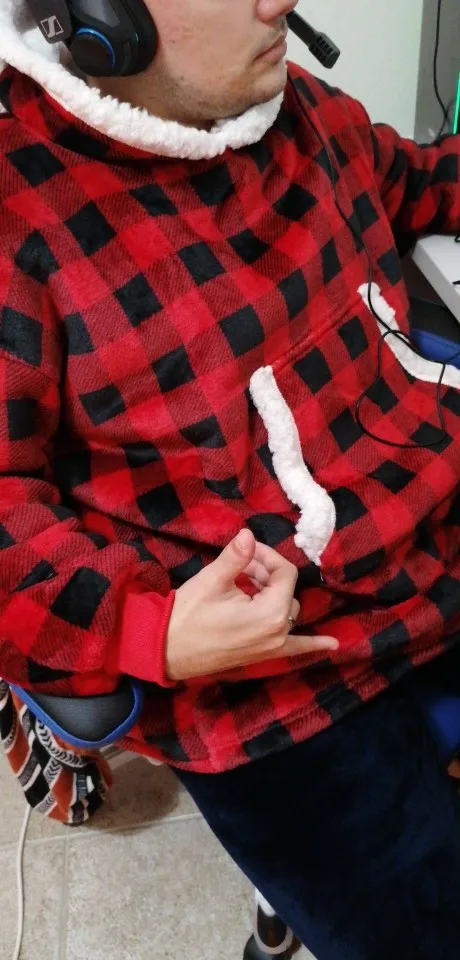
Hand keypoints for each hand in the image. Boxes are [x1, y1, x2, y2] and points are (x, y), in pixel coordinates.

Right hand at [165, 528, 337, 681]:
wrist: (165, 650)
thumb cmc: (187, 615)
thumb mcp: (212, 581)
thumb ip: (236, 557)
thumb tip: (249, 534)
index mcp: (270, 613)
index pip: (285, 573)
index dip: (267, 557)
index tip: (245, 552)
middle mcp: (278, 632)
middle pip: (285, 591)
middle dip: (265, 573)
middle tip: (239, 566)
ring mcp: (272, 647)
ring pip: (286, 611)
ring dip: (274, 594)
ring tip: (247, 582)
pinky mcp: (263, 655)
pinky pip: (294, 649)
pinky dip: (312, 644)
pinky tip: (334, 643)